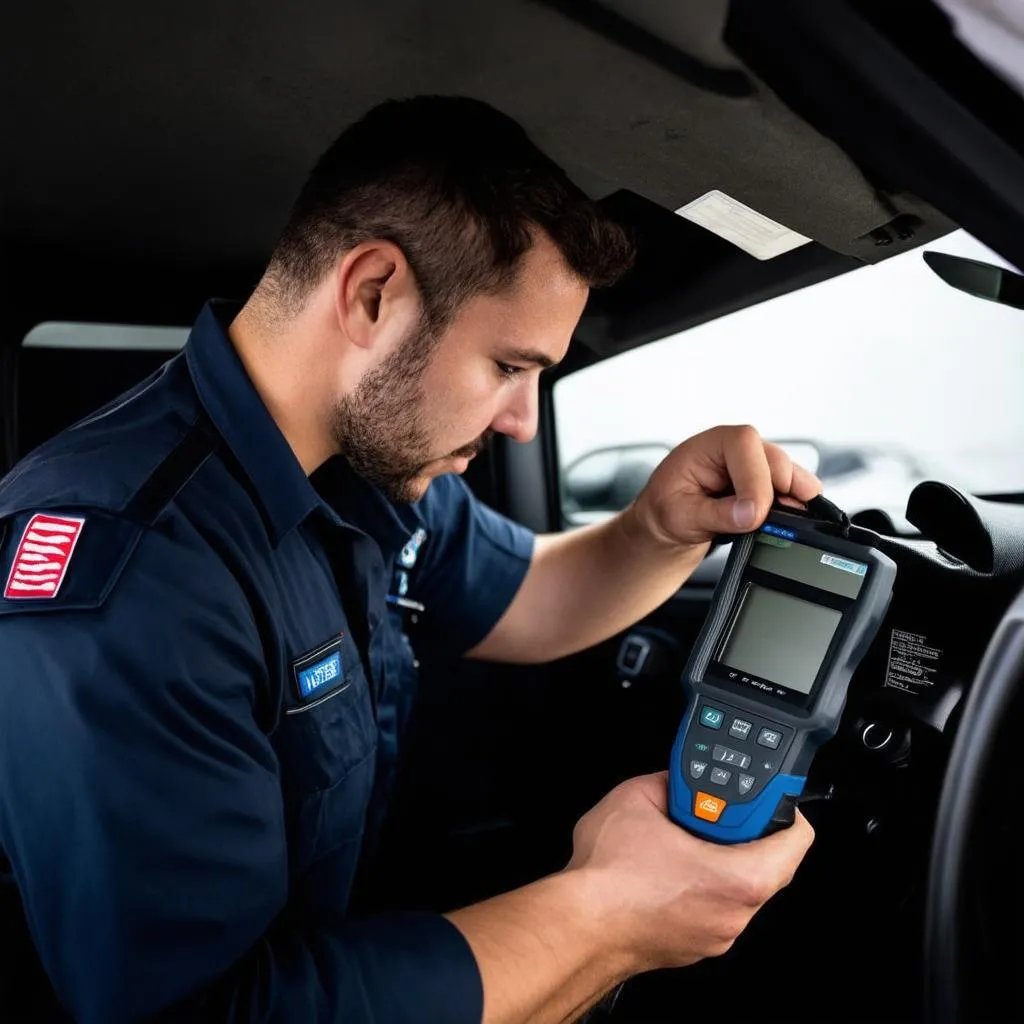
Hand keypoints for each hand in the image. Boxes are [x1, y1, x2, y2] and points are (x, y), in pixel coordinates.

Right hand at [566, 771, 814, 971]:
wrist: (578, 925)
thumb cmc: (608, 876)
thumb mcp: (637, 796)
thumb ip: (670, 781)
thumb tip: (677, 779)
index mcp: (740, 877)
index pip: (796, 839)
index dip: (784, 808)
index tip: (768, 796)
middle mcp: (736, 913)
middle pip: (767, 864)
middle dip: (740, 833)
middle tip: (708, 815)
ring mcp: (716, 935)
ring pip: (736, 888)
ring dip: (716, 861)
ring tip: (679, 841)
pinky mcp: (694, 947)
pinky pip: (710, 908)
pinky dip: (696, 887)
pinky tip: (662, 871)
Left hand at [631, 425, 821, 548]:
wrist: (668, 522)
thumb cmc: (666, 508)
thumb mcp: (681, 515)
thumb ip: (716, 514)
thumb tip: (750, 513)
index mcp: (711, 444)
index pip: (745, 445)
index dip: (755, 479)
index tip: (754, 513)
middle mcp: (738, 448)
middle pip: (775, 459)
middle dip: (781, 491)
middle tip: (778, 522)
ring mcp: (755, 465)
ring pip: (790, 474)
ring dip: (794, 499)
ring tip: (790, 523)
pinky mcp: (767, 484)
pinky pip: (792, 489)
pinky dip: (796, 505)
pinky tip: (792, 522)